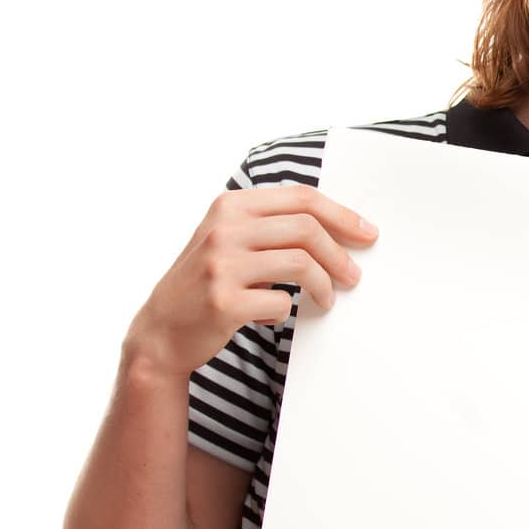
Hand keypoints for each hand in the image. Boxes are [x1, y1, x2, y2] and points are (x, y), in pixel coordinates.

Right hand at [124, 185, 376, 381]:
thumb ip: (272, 225)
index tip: (367, 234)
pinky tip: (275, 316)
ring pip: (300, 263)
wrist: (161, 329)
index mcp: (230, 206)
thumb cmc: (207, 282)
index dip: (342, 215)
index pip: (301, 198)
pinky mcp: (223, 301)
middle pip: (306, 228)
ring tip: (327, 298)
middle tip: (353, 276)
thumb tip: (342, 227)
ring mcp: (221, 264)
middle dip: (340, 254)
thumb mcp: (230, 239)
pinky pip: (281, 303)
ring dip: (324, 285)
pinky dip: (288, 312)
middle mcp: (224, 229)